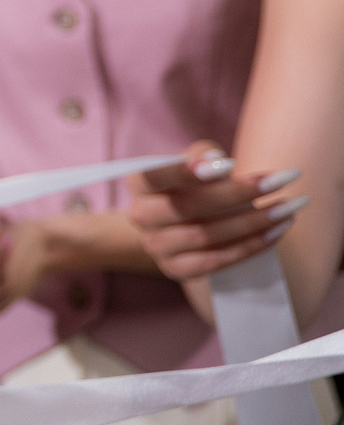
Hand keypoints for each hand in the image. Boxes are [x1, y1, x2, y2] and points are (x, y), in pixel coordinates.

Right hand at [130, 142, 304, 280]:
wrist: (183, 225)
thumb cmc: (194, 186)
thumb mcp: (194, 162)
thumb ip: (203, 155)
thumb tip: (218, 163)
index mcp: (139, 184)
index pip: (153, 176)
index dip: (185, 171)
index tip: (229, 165)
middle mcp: (141, 216)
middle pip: (186, 207)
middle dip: (236, 194)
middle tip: (277, 182)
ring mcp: (156, 246)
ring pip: (204, 236)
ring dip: (250, 222)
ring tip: (286, 209)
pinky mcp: (175, 269)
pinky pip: (215, 261)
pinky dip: (248, 247)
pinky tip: (276, 232)